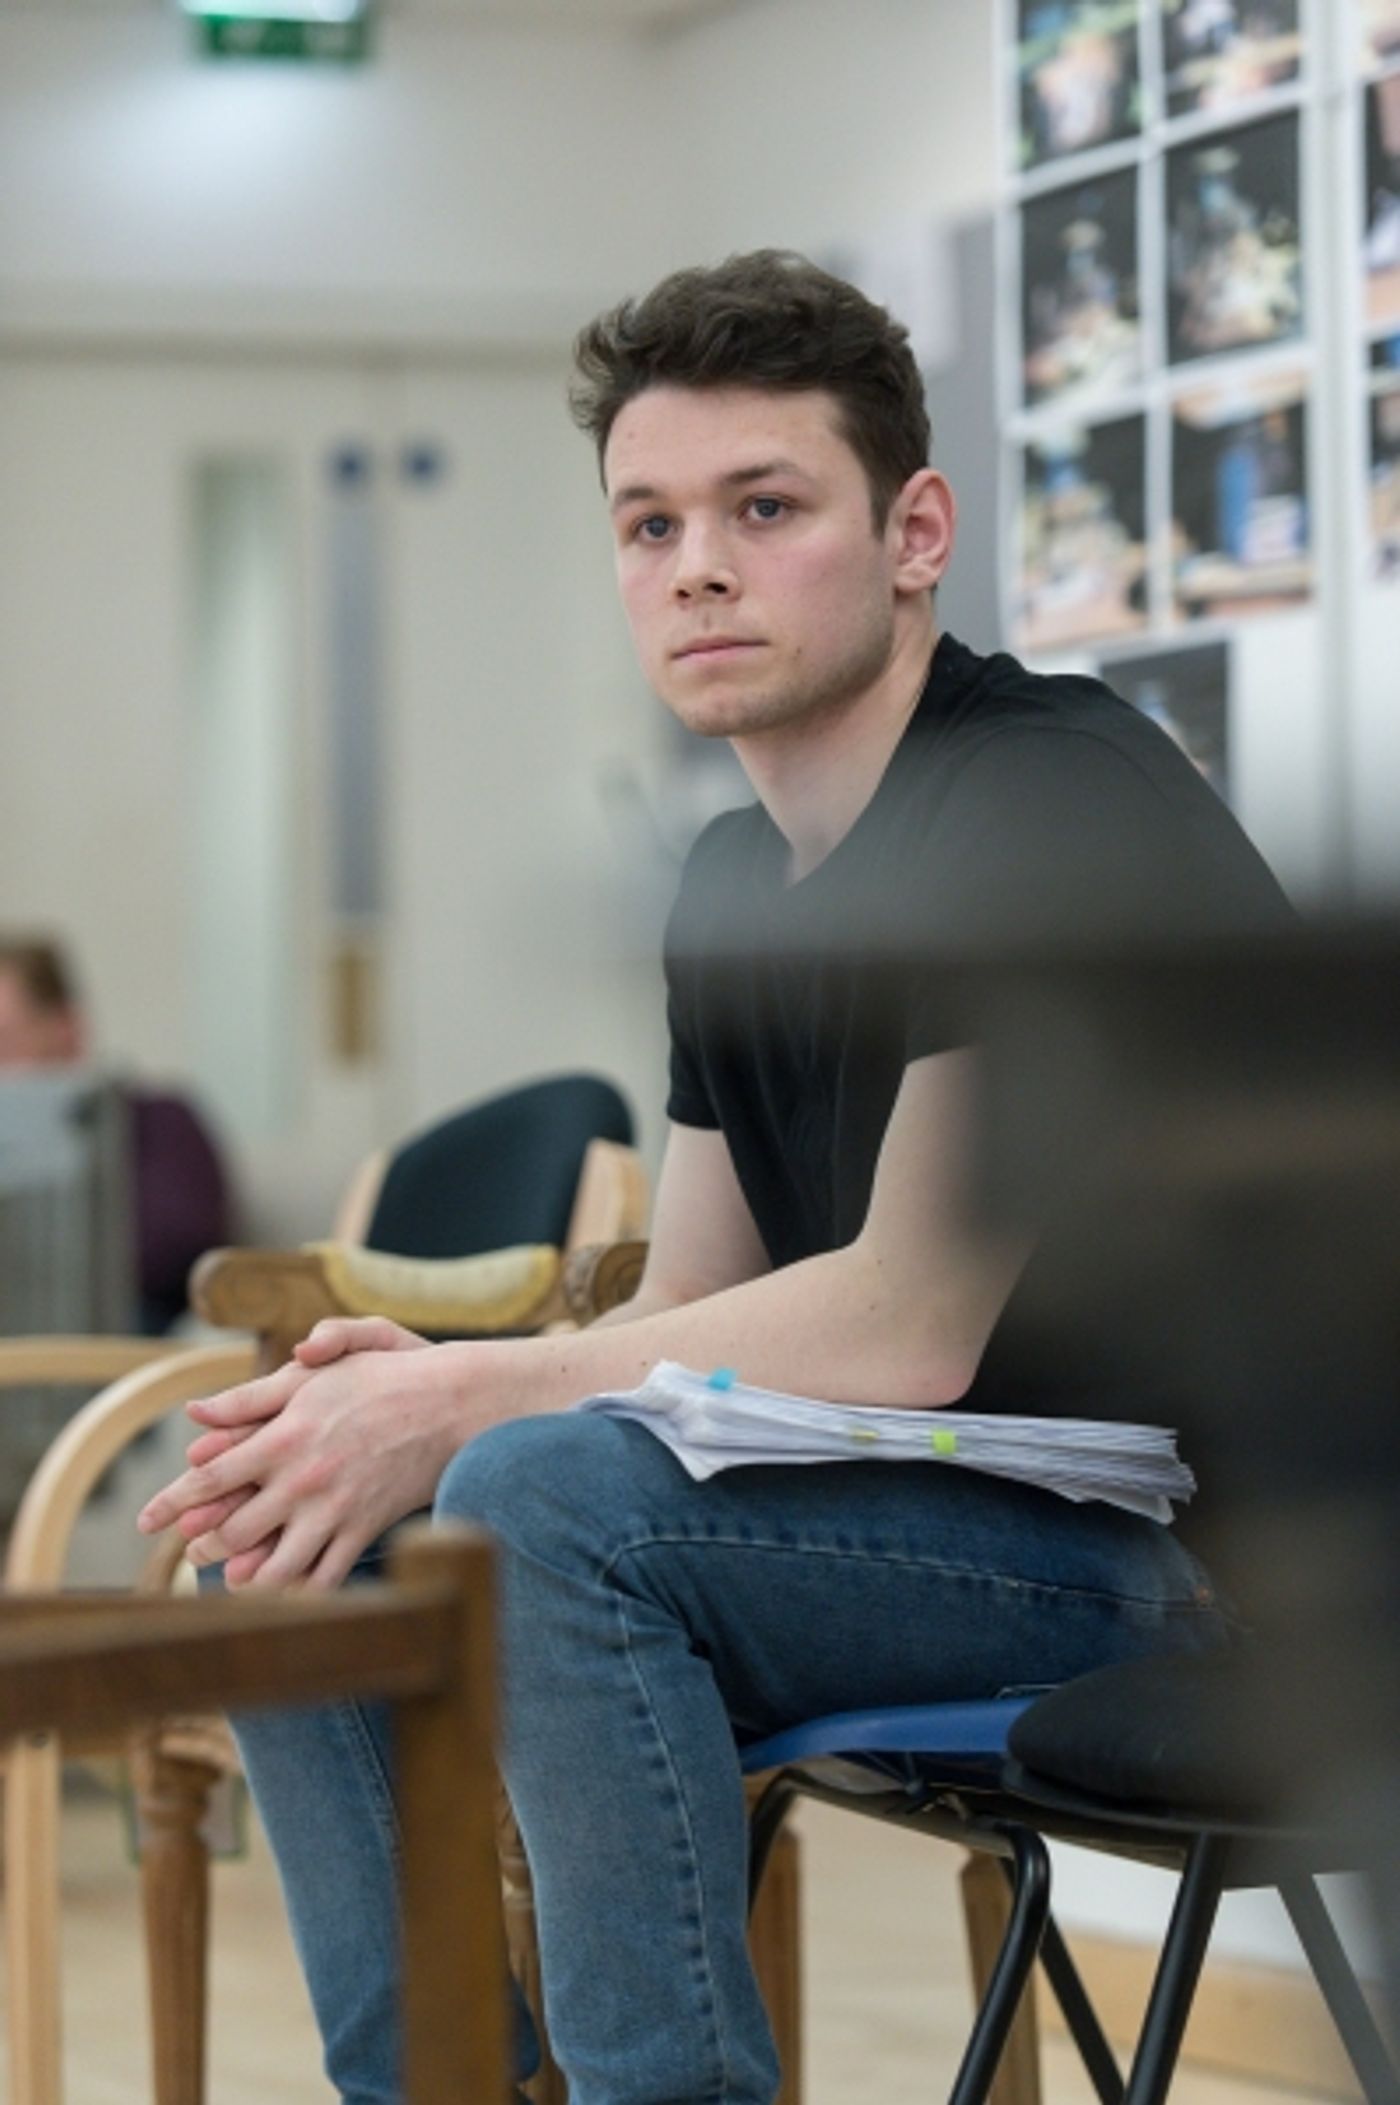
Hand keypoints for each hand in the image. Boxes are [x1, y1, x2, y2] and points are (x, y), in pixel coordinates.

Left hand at [137, 1333, 481, 1590]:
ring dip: (245, 1579)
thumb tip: (195, 1413)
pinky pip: (323, 1577)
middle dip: (203, 1545)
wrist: (451, 1405)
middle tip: (192, 1549)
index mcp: (283, 1438)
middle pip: (233, 1530)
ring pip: (275, 1568)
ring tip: (232, 1578)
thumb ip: (251, 1397)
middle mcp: (302, 1482)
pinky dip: (298, 1592)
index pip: (208, 1478)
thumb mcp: (314, 1376)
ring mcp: (334, 1512)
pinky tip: (285, 1592)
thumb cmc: (381, 1379)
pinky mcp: (364, 1531)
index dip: (170, 1502)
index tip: (145, 1522)